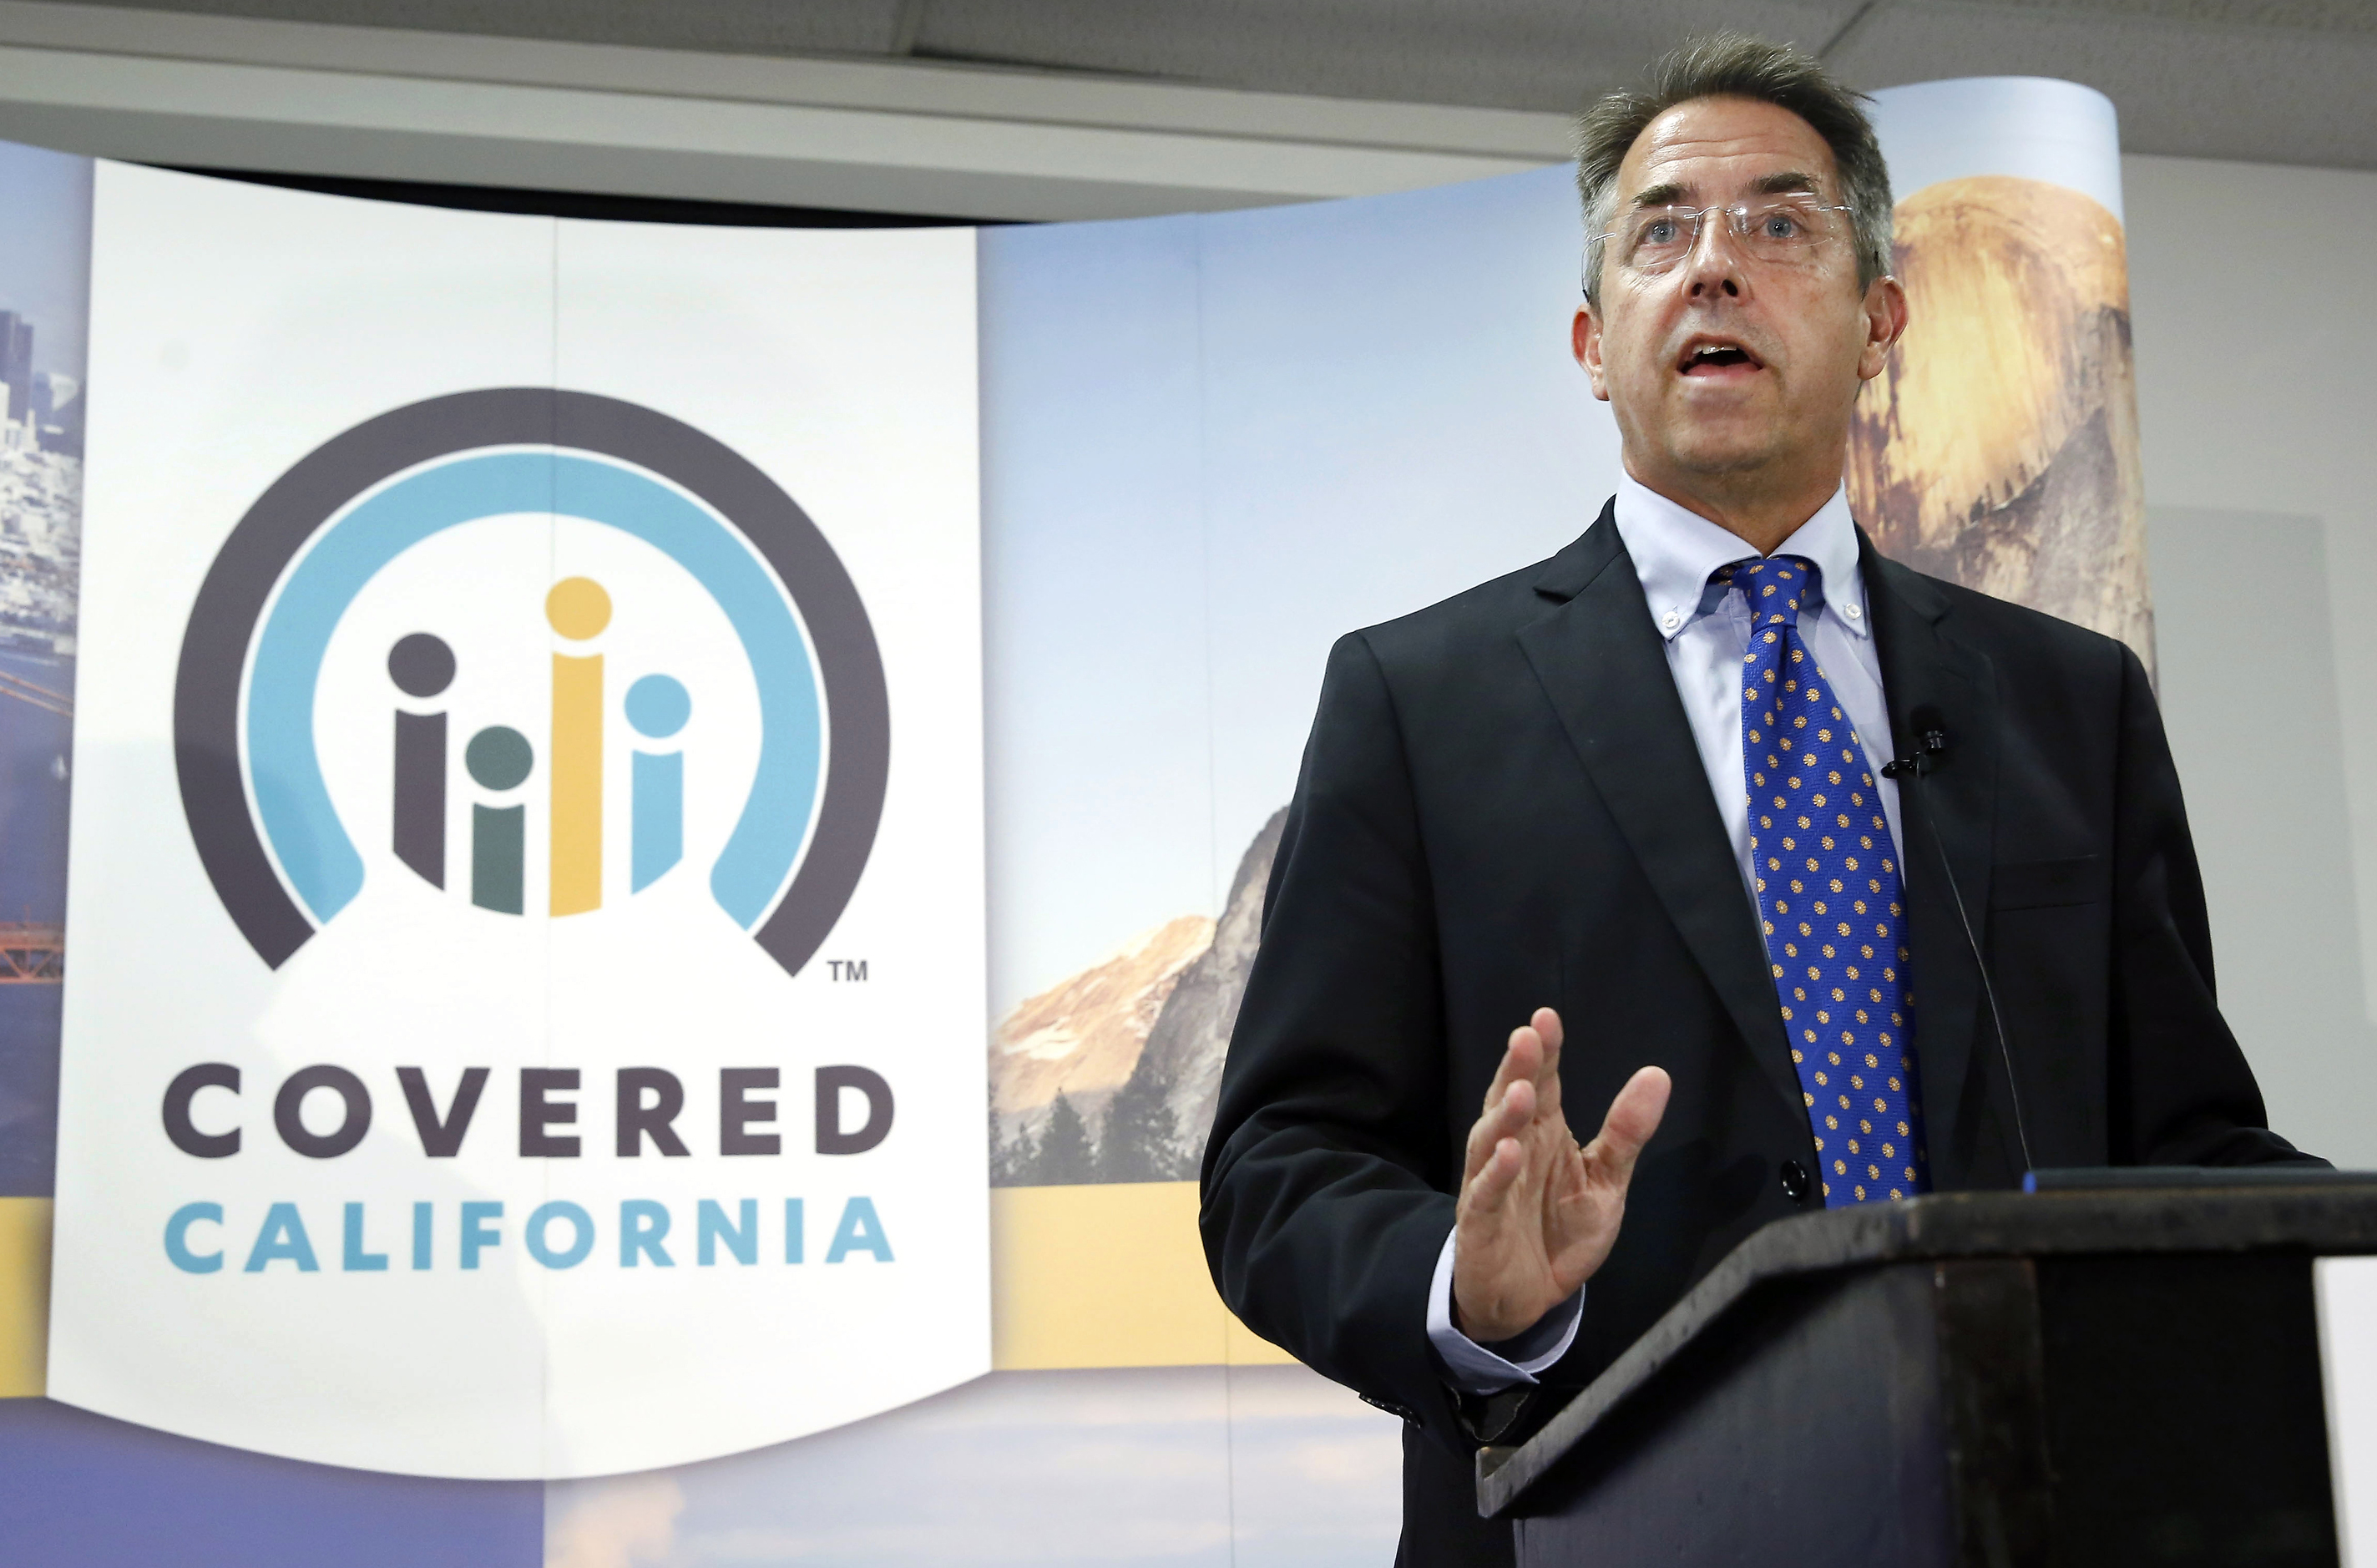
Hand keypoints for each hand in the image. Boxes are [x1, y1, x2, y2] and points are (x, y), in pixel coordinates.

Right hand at [1451, 1008, 1670, 1343]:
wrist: (1528, 1299)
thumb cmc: (1560, 1231)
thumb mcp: (1606, 1181)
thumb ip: (1626, 1132)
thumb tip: (1657, 1073)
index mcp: (1542, 1134)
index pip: (1543, 1082)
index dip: (1545, 1051)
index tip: (1547, 1017)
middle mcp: (1513, 1150)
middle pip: (1510, 1101)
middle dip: (1518, 1069)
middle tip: (1527, 1037)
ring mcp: (1492, 1185)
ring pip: (1491, 1141)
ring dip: (1506, 1115)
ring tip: (1524, 1091)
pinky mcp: (1481, 1225)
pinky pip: (1484, 1196)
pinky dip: (1494, 1175)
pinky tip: (1509, 1154)